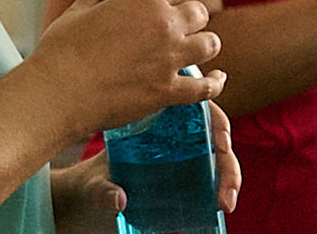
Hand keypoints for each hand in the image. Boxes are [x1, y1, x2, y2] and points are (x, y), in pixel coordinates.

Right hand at [32, 0, 225, 140]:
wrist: (58, 92)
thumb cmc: (62, 50)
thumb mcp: (79, 12)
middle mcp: (164, 25)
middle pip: (200, 13)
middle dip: (193, 17)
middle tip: (182, 25)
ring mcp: (169, 59)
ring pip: (210, 45)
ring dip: (204, 45)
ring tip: (196, 48)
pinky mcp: (168, 91)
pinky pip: (206, 88)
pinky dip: (214, 83)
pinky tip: (216, 79)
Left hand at [51, 101, 240, 232]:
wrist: (87, 199)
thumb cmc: (91, 180)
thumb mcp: (94, 183)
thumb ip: (103, 190)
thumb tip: (119, 199)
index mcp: (153, 122)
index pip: (193, 109)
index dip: (215, 122)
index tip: (221, 144)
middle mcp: (171, 136)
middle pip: (212, 137)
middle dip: (227, 161)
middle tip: (226, 191)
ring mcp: (180, 157)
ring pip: (216, 158)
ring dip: (229, 177)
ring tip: (226, 202)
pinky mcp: (183, 179)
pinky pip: (209, 179)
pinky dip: (220, 189)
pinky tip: (221, 207)